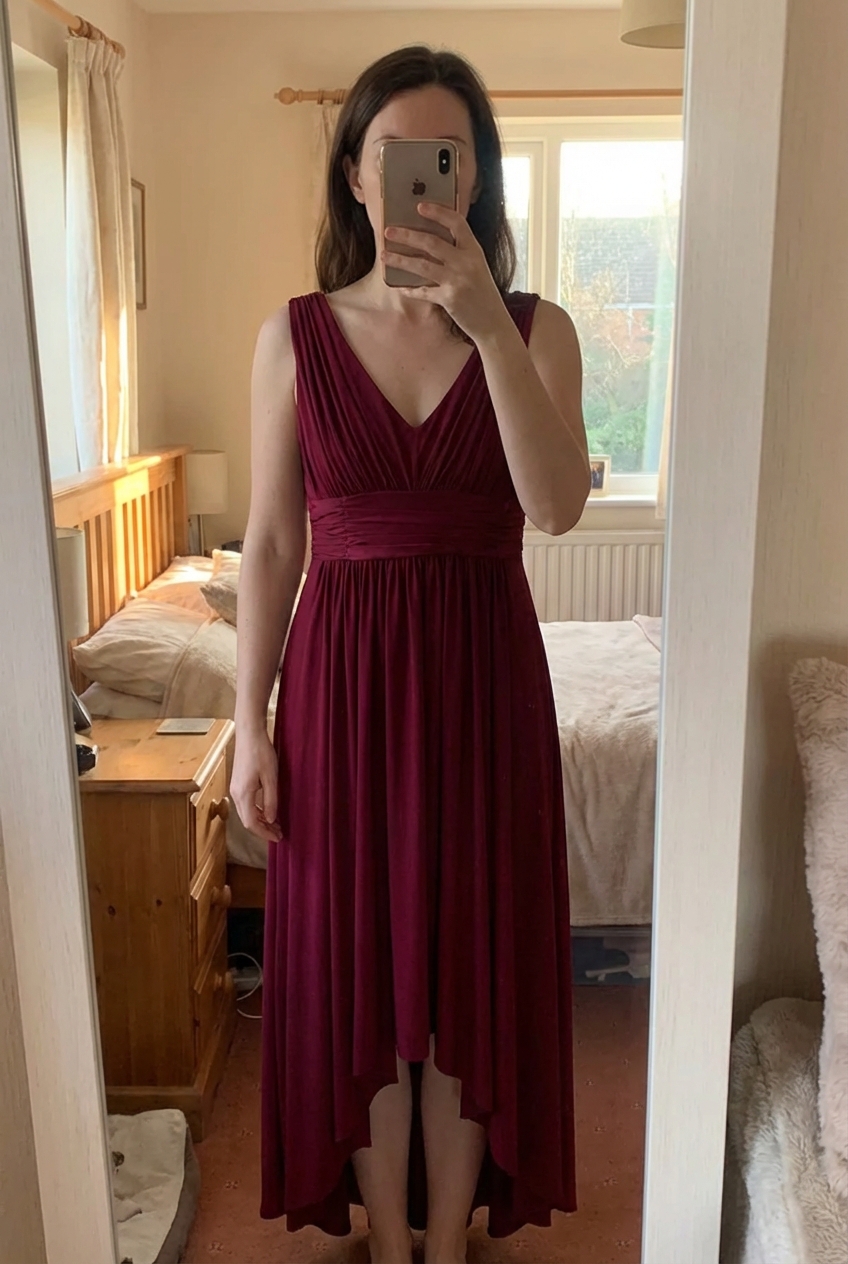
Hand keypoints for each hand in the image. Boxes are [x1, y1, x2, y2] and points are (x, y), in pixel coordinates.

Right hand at [230, 728, 282, 842]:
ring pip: (246, 813)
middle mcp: (236, 794)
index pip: (252, 823)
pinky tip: (267, 811)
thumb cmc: (261, 752)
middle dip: (263, 830)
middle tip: (279, 834)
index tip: (278, 837)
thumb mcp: (271, 777)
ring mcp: (235, 789)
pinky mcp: (238, 784)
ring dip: (260, 821)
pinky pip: (246, 804)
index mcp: (243, 794)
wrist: (249, 734)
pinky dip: (256, 812)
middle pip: (247, 821)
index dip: (264, 833)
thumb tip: (271, 819)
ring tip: (276, 825)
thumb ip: (271, 800)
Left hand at [382, 202, 511, 343]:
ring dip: (400, 260)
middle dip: (407, 235)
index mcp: (474, 250)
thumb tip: (431, 242)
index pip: (456, 223)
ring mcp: (457, 280)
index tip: (420, 206)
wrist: (493, 322)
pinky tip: (400, 287)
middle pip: (432, 242)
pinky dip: (410, 290)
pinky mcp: (449, 299)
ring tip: (384, 256)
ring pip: (422, 265)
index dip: (438, 212)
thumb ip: (460, 253)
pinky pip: (423, 291)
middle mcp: (466, 262)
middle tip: (388, 231)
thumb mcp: (477, 267)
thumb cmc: (482, 293)